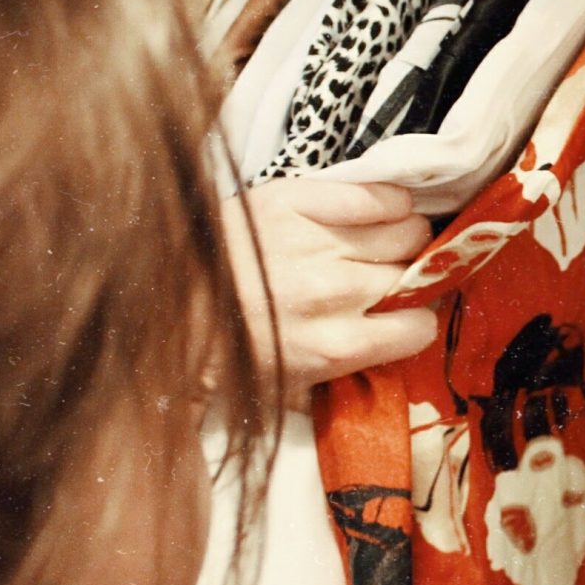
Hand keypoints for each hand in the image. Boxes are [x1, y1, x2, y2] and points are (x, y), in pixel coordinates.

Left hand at [223, 179, 437, 395]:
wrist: (164, 300)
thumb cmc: (229, 348)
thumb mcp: (287, 389)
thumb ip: (342, 385)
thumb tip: (389, 374)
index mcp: (335, 345)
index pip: (420, 328)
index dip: (414, 322)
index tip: (402, 316)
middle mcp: (334, 292)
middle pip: (418, 275)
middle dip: (410, 278)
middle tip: (390, 279)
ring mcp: (317, 242)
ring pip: (409, 231)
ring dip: (405, 238)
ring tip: (383, 243)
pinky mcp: (297, 200)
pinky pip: (375, 195)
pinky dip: (389, 201)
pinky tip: (379, 211)